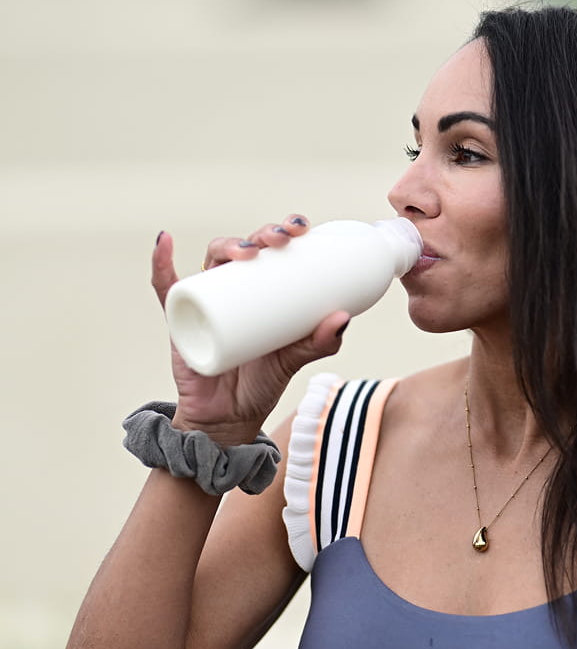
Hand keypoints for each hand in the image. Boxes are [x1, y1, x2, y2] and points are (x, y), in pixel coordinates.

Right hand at [151, 215, 349, 444]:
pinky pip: (165, 287)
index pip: (272, 249)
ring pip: (213, 260)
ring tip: (246, 251)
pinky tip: (165, 241)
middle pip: (245, 247)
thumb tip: (343, 317)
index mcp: (264, 290)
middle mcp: (234, 288)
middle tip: (282, 240)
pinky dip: (161, 263)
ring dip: (228, 244)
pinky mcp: (180, 318)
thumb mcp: (294, 360)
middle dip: (262, 234)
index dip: (284, 229)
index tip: (302, 228)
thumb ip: (319, 342)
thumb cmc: (262, 384)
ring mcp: (206, 299)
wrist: (229, 419)